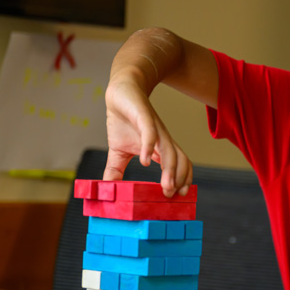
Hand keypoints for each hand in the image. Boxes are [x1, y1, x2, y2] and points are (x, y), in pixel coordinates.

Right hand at [103, 77, 192, 196]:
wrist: (121, 92)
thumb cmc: (124, 121)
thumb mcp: (118, 151)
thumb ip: (115, 171)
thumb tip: (108, 190)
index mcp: (160, 149)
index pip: (179, 166)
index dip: (182, 180)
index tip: (177, 197)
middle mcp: (162, 140)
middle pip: (179, 161)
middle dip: (179, 179)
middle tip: (172, 196)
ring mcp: (155, 129)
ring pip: (169, 151)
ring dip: (169, 169)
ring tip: (166, 186)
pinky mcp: (145, 116)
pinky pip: (151, 133)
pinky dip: (149, 147)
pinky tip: (144, 161)